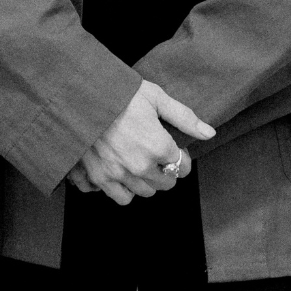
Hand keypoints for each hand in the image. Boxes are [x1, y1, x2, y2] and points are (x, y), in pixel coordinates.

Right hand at [67, 81, 214, 205]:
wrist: (81, 95)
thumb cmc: (120, 93)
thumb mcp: (156, 97)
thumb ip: (184, 117)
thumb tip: (209, 133)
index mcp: (158, 146)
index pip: (181, 165)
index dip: (181, 156)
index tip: (175, 147)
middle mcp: (140, 166)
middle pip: (165, 182)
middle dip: (166, 170)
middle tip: (158, 154)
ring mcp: (118, 175)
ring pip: (145, 192)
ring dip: (147, 181)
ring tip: (141, 162)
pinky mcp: (99, 178)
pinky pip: (120, 197)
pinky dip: (125, 189)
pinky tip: (124, 173)